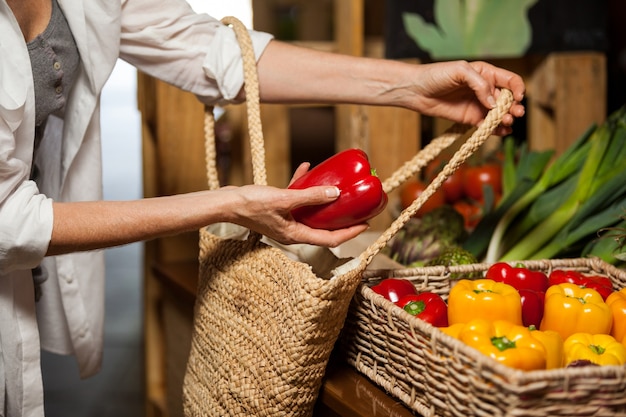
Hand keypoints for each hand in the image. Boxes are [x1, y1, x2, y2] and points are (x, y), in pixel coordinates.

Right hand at [224, 178, 367, 246]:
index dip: (350, 233)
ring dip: (324, 200)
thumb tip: (335, 193)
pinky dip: (303, 186)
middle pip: (324, 228)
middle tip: (357, 208)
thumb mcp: (284, 199)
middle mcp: (293, 231)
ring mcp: (285, 221)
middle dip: (341, 218)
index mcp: (295, 235)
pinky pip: (296, 199)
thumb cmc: (251, 205)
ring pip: (311, 212)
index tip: (365, 224)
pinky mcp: (278, 210)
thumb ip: (310, 196)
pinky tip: (307, 168)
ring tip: (338, 188)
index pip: (330, 239)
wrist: (226, 202)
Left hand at [404, 60, 525, 135]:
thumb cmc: (436, 75)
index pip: (510, 80)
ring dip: (506, 119)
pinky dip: (496, 129)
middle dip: (514, 107)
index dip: (518, 88)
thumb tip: (494, 102)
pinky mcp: (470, 118)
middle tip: (515, 114)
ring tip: (506, 123)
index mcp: (486, 73)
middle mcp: (486, 89)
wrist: (416, 91)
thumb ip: (480, 84)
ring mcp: (479, 105)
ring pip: (499, 114)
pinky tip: (501, 132)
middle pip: (508, 99)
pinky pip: (487, 125)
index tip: (518, 97)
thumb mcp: (460, 71)